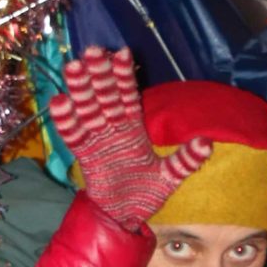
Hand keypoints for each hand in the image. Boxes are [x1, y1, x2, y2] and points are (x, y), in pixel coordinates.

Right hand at [48, 48, 210, 232]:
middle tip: (93, 50)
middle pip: (105, 96)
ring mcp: (97, 140)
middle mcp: (114, 129)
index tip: (121, 52)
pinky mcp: (84, 155)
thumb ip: (187, 160)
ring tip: (73, 67)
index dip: (125, 75)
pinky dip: (66, 120)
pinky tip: (59, 102)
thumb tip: (207, 142)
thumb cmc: (147, 194)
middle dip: (99, 74)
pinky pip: (74, 135)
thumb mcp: (170, 177)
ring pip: (87, 109)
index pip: (129, 96)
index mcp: (134, 128)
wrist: (125, 217)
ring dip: (80, 89)